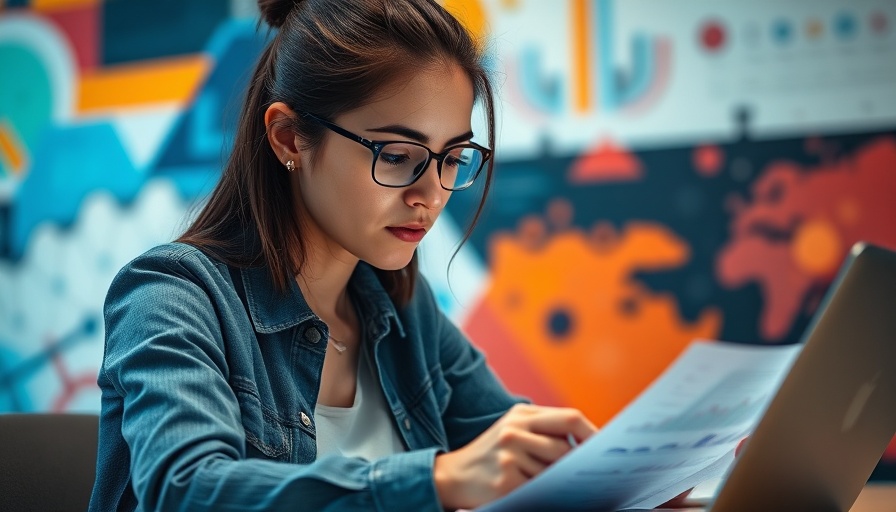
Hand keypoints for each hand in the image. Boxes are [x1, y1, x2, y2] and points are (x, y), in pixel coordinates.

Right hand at [433, 403, 596, 509]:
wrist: (453, 476)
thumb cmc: (493, 453)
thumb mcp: (514, 429)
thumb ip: (546, 430)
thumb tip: (589, 445)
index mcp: (521, 415)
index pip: (570, 418)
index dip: (593, 434)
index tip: (607, 448)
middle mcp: (514, 431)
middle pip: (565, 448)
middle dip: (576, 464)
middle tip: (587, 474)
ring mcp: (508, 457)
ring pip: (554, 472)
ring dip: (559, 482)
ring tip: (558, 485)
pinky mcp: (504, 482)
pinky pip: (539, 490)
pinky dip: (544, 493)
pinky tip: (541, 494)